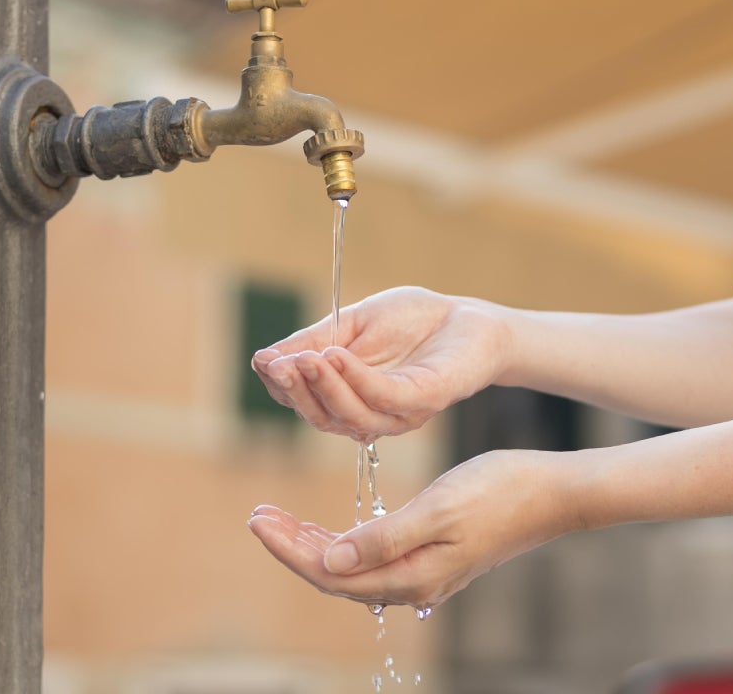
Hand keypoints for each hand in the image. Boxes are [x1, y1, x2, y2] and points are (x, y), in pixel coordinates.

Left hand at [247, 449, 577, 608]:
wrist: (553, 492)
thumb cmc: (500, 491)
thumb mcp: (438, 508)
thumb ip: (383, 538)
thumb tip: (330, 559)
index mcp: (411, 574)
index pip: (331, 572)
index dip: (290, 548)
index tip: (258, 519)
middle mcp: (414, 582)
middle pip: (335, 574)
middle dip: (293, 546)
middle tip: (258, 515)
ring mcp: (424, 572)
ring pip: (352, 567)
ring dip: (313, 544)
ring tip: (280, 519)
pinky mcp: (432, 557)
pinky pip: (372, 558)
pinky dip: (342, 542)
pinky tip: (329, 528)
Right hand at [251, 286, 509, 438]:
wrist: (469, 315)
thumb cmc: (412, 321)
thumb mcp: (352, 325)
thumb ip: (313, 342)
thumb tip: (263, 359)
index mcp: (349, 399)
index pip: (305, 402)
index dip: (281, 385)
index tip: (263, 360)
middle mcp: (371, 415)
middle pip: (322, 417)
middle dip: (296, 392)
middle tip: (277, 365)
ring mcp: (399, 413)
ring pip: (350, 415)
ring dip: (322, 387)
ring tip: (303, 359)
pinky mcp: (424, 400)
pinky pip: (383, 398)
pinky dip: (355, 379)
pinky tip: (336, 356)